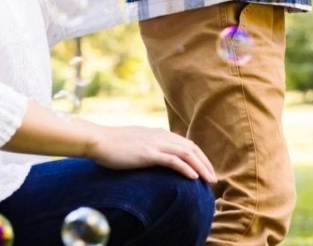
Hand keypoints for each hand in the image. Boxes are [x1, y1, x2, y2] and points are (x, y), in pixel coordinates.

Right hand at [82, 120, 216, 182]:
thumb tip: (156, 154)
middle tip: (213, 178)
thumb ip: (149, 145)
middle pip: (191, 148)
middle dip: (205, 163)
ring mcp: (155, 144)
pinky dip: (186, 168)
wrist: (99, 140)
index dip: (199, 157)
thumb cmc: (114, 144)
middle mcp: (161, 136)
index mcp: (159, 133)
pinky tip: (193, 178)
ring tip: (209, 180)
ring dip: (200, 167)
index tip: (206, 169)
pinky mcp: (148, 153)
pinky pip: (172, 161)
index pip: (187, 144)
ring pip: (186, 154)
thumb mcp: (137, 142)